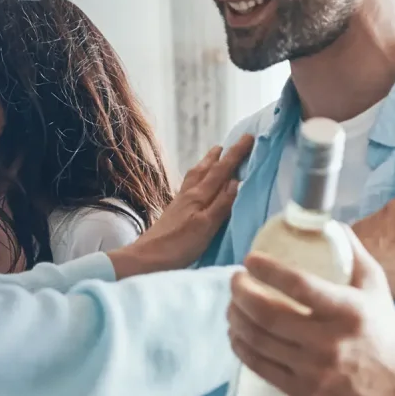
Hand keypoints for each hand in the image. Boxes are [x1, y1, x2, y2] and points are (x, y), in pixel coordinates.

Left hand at [109, 137, 254, 276]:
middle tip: (229, 143)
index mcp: (198, 196)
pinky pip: (189, 186)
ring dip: (206, 164)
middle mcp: (188, 195)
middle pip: (206, 169)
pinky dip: (197, 178)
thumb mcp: (206, 226)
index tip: (249, 137)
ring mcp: (179, 202)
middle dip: (220, 155)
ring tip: (214, 155)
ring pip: (196, 176)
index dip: (236, 154)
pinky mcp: (173, 212)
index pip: (221, 170)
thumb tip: (237, 180)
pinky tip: (196, 183)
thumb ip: (222, 204)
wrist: (145, 258)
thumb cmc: (178, 246)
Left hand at [228, 233, 394, 395]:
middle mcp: (330, 342)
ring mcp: (314, 370)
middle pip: (268, 314)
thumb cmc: (382, 329)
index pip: (299, 285)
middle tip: (235, 281)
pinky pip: (260, 367)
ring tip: (232, 305)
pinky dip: (241, 347)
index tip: (250, 260)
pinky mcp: (303, 392)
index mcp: (348, 310)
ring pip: (258, 341)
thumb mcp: (376, 286)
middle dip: (241, 294)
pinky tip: (236, 333)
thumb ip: (354, 254)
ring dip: (236, 319)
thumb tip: (329, 225)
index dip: (268, 270)